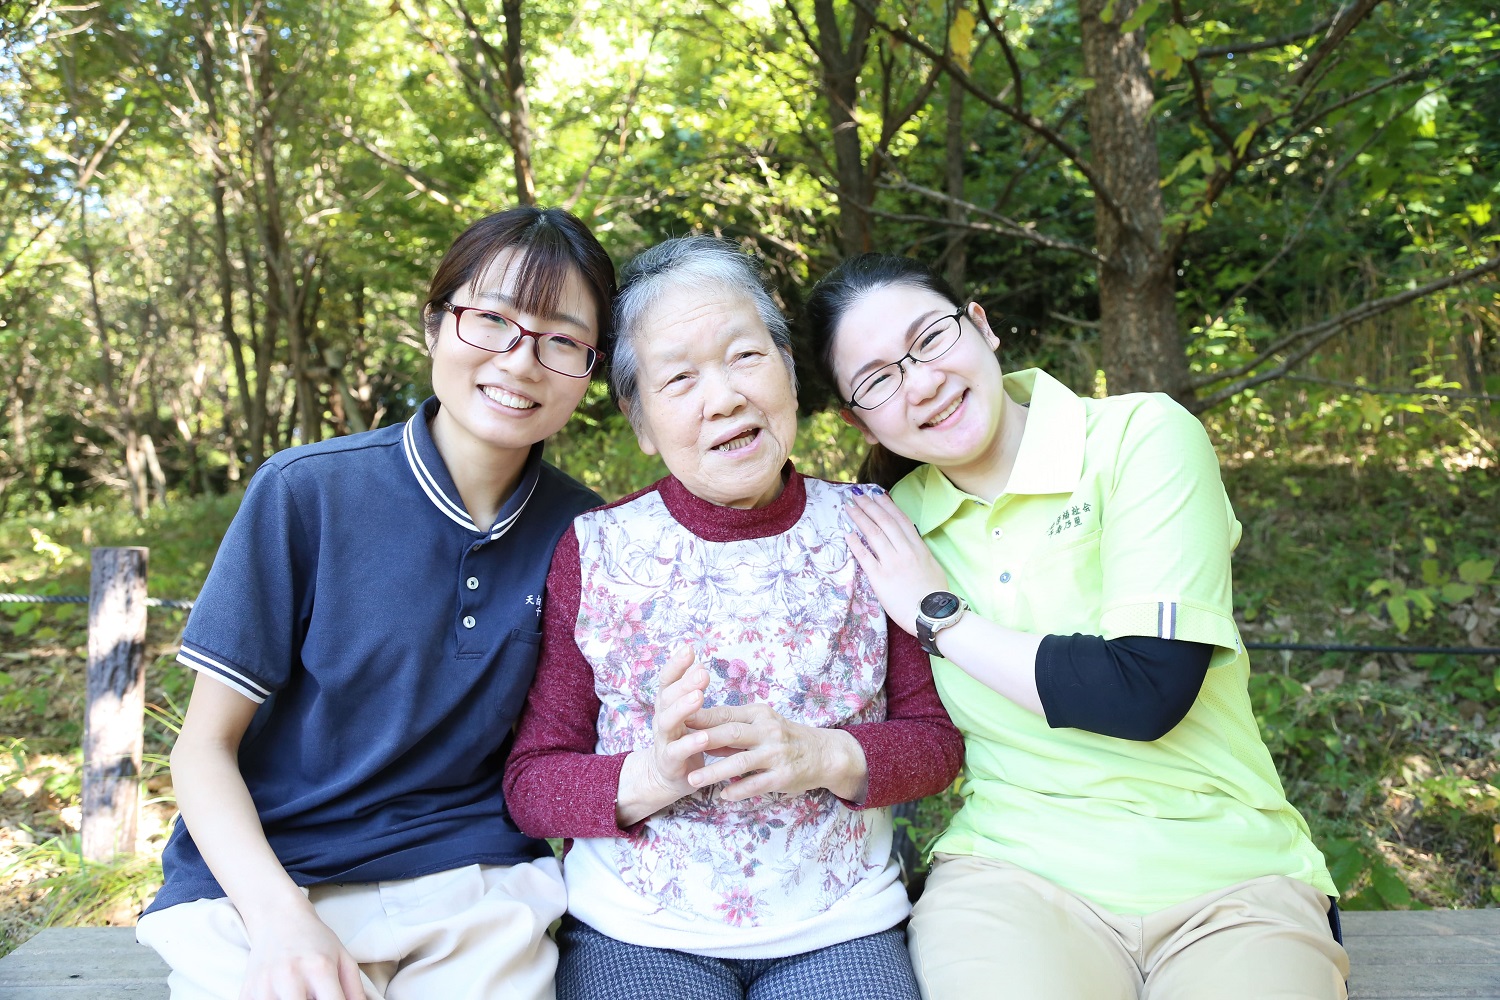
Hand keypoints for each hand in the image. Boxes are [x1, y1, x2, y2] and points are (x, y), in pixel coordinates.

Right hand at [240, 904, 363, 999]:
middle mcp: (290, 977)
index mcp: (319, 969)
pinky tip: (282, 995)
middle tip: (317, 998)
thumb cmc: (315, 941)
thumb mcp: (343, 958)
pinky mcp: (246, 992)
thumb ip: (355, 990)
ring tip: (301, 995)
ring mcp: (264, 986)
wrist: (278, 919)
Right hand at [644, 646, 711, 796]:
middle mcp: (662, 719)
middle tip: (702, 673)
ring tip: (699, 697)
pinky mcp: (670, 762)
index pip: (667, 681)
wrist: (666, 777)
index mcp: (667, 705)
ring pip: (668, 722)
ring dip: (683, 708)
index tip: (688, 649)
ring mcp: (664, 740)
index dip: (676, 665)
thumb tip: (698, 664)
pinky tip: (704, 736)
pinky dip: (690, 743)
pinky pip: (677, 751)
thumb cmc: (682, 739)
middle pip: (667, 697)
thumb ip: (689, 691)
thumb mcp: (684, 713)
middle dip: (683, 683)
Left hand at [684, 703, 867, 802]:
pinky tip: (723, 795)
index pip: (726, 714)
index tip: (676, 719)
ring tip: (692, 779)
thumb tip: (699, 731)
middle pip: (731, 734)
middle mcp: (768, 732)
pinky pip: (756, 784)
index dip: (701, 717)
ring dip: (714, 772)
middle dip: (703, 740)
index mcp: (759, 715)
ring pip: (740, 763)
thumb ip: (734, 729)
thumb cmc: (785, 737)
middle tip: (677, 746)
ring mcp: (776, 755)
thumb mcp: (763, 724)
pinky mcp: (783, 776)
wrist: (824, 754)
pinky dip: (738, 790)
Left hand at [843, 490, 950, 634]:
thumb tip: (910, 543)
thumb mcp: (932, 566)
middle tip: (857, 495)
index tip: (877, 494)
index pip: (900, 520)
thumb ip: (920, 553)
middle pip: (884, 522)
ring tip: (848, 507)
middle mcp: (904, 551)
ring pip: (873, 533)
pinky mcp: (880, 578)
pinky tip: (846, 532)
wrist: (932, 615)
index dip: (887, 505)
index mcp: (919, 548)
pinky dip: (855, 543)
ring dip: (859, 518)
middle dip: (869, 506)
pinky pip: (864, 556)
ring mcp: (891, 563)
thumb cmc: (934, 595)